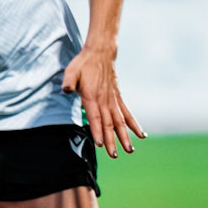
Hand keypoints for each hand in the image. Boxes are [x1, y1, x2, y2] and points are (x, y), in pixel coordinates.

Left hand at [62, 41, 144, 157]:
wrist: (100, 53)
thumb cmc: (83, 64)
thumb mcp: (71, 71)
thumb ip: (69, 81)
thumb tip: (66, 90)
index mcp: (92, 96)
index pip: (95, 117)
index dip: (97, 131)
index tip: (100, 144)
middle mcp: (104, 100)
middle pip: (108, 124)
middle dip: (111, 141)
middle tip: (114, 155)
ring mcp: (113, 100)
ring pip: (120, 122)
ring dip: (125, 136)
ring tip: (130, 150)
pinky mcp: (118, 98)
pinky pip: (127, 114)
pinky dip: (134, 124)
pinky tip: (141, 135)